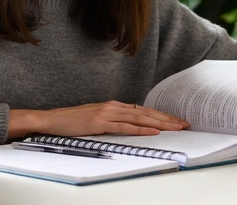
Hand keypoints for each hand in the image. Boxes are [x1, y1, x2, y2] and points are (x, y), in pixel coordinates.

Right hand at [8, 101, 189, 139]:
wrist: (52, 120)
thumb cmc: (73, 121)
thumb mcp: (96, 118)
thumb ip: (113, 120)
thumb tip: (130, 125)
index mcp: (114, 105)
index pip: (143, 110)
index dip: (161, 115)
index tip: (176, 120)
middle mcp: (113, 106)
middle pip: (146, 112)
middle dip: (167, 118)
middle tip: (185, 123)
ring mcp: (107, 114)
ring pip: (140, 118)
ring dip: (160, 123)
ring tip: (176, 127)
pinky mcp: (100, 123)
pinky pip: (125, 127)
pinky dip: (141, 129)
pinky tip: (153, 131)